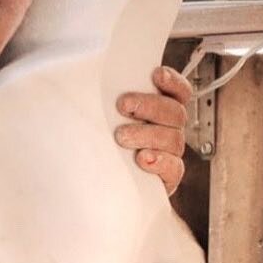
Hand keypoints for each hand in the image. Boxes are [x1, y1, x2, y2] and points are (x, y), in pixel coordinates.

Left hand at [114, 66, 189, 195]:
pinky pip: (174, 167)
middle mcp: (170, 129)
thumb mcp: (103, 122)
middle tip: (124, 105)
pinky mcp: (169, 176)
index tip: (156, 75)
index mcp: (161, 111)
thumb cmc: (103, 147)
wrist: (104, 187)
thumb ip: (106, 104)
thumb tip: (84, 81)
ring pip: (172, 138)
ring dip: (147, 134)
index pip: (178, 92)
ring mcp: (170, 153)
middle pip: (174, 112)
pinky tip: (143, 158)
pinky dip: (160, 161)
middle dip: (149, 105)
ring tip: (122, 136)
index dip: (172, 82)